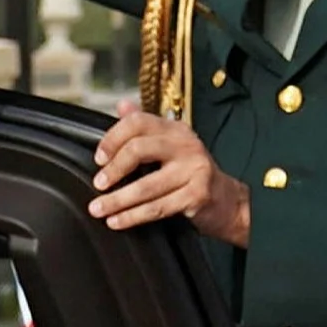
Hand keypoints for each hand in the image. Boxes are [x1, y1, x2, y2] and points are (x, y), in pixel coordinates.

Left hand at [90, 100, 250, 245]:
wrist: (228, 201)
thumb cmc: (193, 174)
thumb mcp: (172, 145)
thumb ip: (146, 128)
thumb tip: (121, 105)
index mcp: (176, 129)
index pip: (138, 122)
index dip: (113, 138)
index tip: (98, 157)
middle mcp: (186, 145)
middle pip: (139, 149)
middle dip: (113, 169)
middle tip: (98, 184)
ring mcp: (194, 170)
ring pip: (145, 186)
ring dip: (117, 200)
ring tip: (98, 208)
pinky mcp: (196, 196)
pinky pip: (156, 208)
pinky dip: (132, 216)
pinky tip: (117, 221)